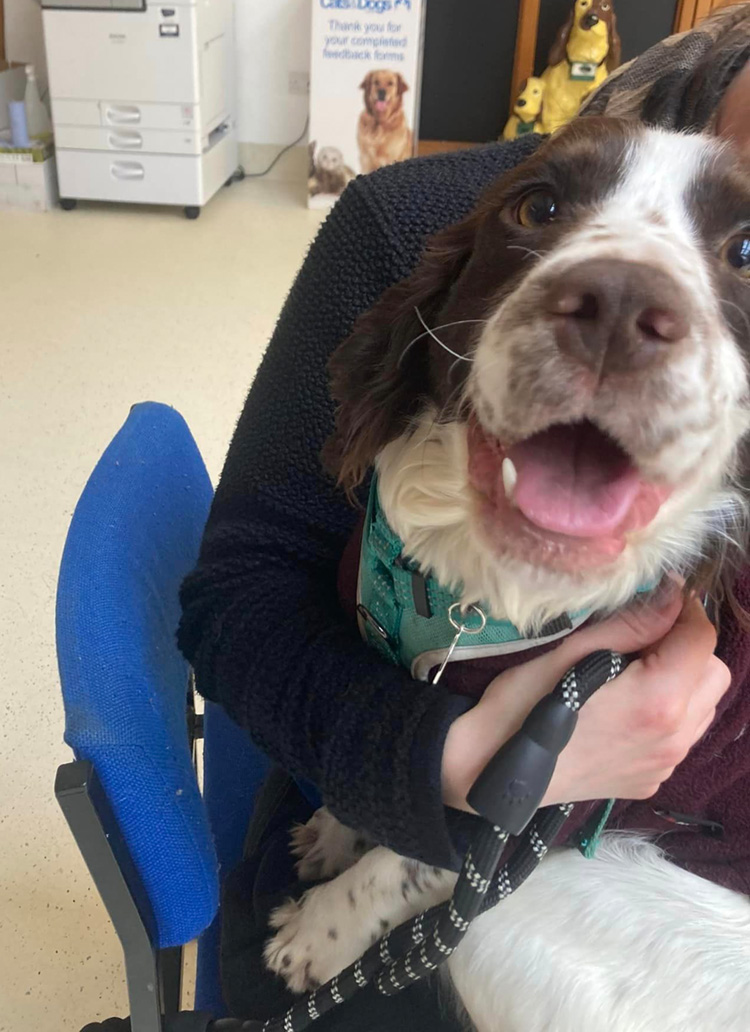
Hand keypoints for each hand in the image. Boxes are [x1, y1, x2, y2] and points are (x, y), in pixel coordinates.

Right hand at [442, 585, 729, 811]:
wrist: (490, 771)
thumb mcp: (572, 650)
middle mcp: (673, 738)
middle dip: (689, 648)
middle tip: (641, 638)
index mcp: (658, 701)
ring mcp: (664, 765)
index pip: (702, 639)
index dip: (685, 610)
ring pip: (703, 706)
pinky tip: (623, 708)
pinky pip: (680, 736)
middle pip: (714, 674)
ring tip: (632, 673)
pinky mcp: (650, 780)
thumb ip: (633, 624)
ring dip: (682, 681)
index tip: (658, 599)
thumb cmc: (522, 705)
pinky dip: (667, 714)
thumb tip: (673, 595)